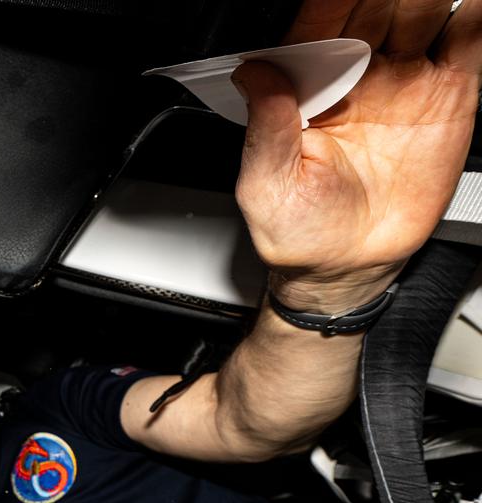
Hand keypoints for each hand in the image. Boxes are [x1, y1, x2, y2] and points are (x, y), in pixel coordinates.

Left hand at [233, 0, 481, 311]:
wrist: (347, 266)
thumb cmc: (297, 230)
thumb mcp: (266, 186)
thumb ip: (264, 129)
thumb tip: (253, 75)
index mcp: (306, 86)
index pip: (320, 24)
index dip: (332, 2)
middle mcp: (355, 74)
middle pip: (375, 6)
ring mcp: (404, 79)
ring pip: (422, 12)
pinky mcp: (448, 94)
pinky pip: (467, 41)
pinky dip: (474, 16)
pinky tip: (472, 4)